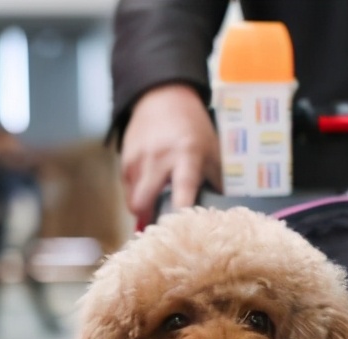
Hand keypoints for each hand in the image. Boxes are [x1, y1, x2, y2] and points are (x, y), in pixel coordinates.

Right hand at [120, 83, 221, 222]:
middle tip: (164, 229)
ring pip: (133, 200)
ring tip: (158, 208)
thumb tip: (222, 215)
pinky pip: (128, 189)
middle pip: (144, 202)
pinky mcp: (125, 159)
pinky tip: (151, 190)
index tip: (182, 231)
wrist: (163, 96)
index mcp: (187, 155)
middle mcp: (159, 158)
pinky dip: (138, 196)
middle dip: (150, 219)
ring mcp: (138, 159)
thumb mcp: (211, 150)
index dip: (181, 212)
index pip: (183, 190)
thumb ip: (215, 181)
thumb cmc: (194, 128)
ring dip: (144, 209)